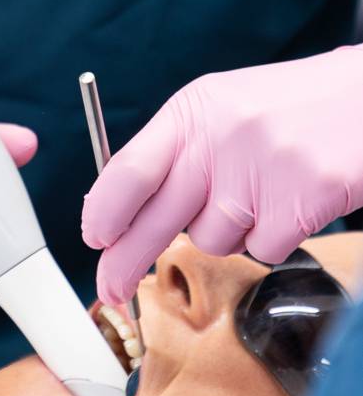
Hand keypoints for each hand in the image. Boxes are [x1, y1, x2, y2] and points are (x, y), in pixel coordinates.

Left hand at [82, 45, 362, 304]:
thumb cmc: (294, 107)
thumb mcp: (224, 109)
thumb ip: (180, 151)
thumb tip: (125, 210)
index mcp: (194, 110)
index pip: (129, 168)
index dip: (105, 212)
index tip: (94, 239)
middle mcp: (220, 137)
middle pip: (158, 220)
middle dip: (126, 262)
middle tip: (110, 289)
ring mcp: (261, 170)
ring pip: (213, 240)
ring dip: (231, 231)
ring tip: (262, 191)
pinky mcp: (301, 200)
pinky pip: (264, 248)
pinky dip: (275, 235)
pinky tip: (292, 199)